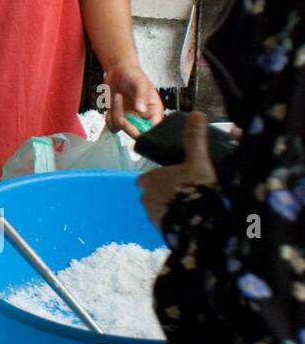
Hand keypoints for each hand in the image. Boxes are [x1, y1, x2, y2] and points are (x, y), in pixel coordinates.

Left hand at [106, 63, 163, 136]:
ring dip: (115, 114)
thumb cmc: (133, 74)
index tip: (135, 121)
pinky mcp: (118, 117)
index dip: (146, 131)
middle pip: (137, 134)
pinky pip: (112, 126)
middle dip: (127, 124)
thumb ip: (141, 96)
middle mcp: (143, 117)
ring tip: (118, 97)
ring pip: (121, 128)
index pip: (154, 129)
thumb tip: (142, 110)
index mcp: (154, 111)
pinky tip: (111, 105)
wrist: (118, 70)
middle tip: (122, 113)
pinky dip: (108, 118)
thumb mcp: (140, 82)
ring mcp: (130, 118)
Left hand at [137, 111, 217, 229]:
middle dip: (167, 194)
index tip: (178, 179)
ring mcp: (151, 215)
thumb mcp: (198, 161)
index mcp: (148, 180)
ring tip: (191, 207)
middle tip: (188, 193)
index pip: (149, 178)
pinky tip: (190, 220)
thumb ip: (195, 139)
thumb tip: (198, 113)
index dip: (162, 178)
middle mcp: (144, 198)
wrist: (198, 224)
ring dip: (171, 208)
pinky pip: (166, 223)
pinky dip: (175, 221)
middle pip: (154, 193)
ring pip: (160, 208)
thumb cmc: (194, 189)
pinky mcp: (160, 230)